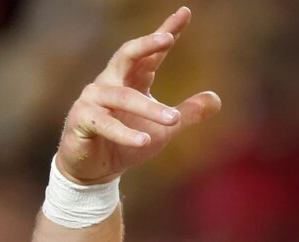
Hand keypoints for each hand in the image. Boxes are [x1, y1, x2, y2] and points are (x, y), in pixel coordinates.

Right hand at [56, 6, 220, 184]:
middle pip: (127, 56)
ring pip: (121, 96)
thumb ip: (187, 113)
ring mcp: (93, 100)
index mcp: (132, 80)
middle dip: (146, 45)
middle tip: (167, 39)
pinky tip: (144, 140)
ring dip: (148, 108)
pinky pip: (104, 123)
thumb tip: (216, 98)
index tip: (184, 13)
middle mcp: (110, 83)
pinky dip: (125, 132)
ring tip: (173, 119)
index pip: (151, 53)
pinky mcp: (82, 120)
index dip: (167, 32)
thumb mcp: (164, 130)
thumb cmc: (127, 143)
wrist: (94, 169)